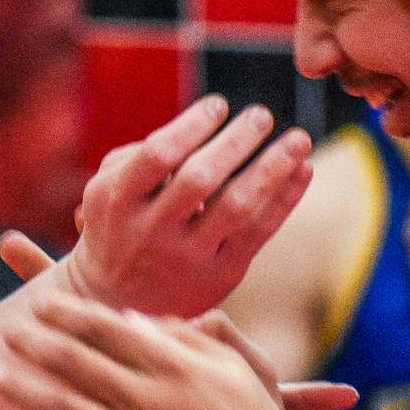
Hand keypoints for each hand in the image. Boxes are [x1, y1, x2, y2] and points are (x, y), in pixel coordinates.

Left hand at [1, 239, 354, 409]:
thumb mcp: (239, 364)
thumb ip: (192, 334)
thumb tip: (141, 317)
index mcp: (176, 365)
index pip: (107, 328)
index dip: (66, 314)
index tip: (38, 303)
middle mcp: (153, 401)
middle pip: (77, 361)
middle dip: (35, 342)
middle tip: (6, 328)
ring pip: (66, 409)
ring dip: (24, 387)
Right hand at [59, 97, 312, 316]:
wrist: (116, 304)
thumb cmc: (118, 227)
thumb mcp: (106, 191)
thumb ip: (137, 155)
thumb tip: (191, 129)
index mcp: (118, 201)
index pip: (158, 156)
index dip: (191, 126)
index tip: (219, 105)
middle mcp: (150, 231)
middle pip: (199, 179)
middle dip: (235, 142)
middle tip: (262, 115)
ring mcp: (186, 258)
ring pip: (235, 207)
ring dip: (272, 169)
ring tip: (299, 140)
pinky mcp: (218, 277)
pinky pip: (258, 233)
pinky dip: (284, 200)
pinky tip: (303, 170)